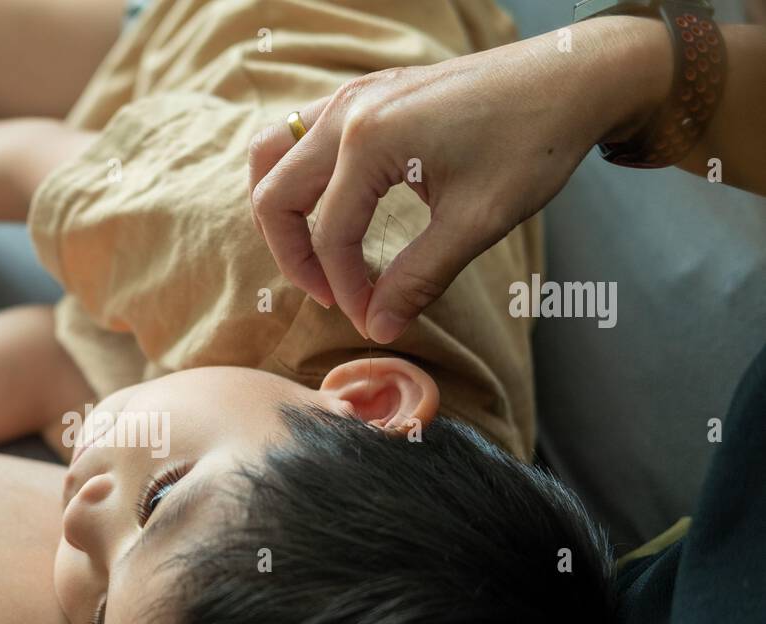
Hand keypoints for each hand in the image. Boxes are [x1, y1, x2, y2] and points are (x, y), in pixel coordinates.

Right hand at [248, 16, 669, 342]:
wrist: (570, 77)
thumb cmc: (531, 143)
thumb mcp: (476, 222)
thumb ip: (418, 278)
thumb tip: (379, 328)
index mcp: (368, 140)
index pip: (331, 235)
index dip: (345, 288)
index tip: (371, 319)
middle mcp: (347, 111)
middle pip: (276, 197)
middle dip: (296, 258)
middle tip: (331, 296)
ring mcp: (351, 94)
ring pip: (272, 156)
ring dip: (282, 212)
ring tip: (314, 254)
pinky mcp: (365, 92)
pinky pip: (298, 134)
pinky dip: (297, 176)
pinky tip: (331, 208)